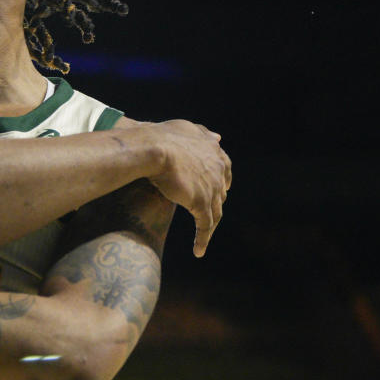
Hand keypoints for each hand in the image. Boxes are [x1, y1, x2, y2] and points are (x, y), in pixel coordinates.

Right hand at [145, 120, 231, 257]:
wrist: (154, 148)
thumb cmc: (162, 136)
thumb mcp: (186, 128)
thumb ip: (203, 133)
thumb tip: (218, 137)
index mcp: (214, 151)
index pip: (224, 168)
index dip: (222, 179)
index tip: (221, 187)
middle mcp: (217, 170)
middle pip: (221, 192)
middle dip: (215, 202)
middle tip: (206, 212)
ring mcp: (211, 188)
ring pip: (215, 212)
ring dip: (209, 226)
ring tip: (203, 238)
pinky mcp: (201, 203)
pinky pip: (205, 226)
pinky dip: (203, 240)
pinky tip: (199, 251)